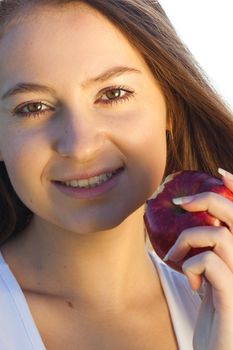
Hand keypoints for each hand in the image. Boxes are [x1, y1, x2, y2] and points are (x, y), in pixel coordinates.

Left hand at [164, 169, 232, 349]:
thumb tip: (194, 224)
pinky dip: (190, 265)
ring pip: (218, 235)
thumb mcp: (210, 277)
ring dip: (187, 241)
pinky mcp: (232, 295)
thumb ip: (209, 252)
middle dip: (204, 199)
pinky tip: (190, 282)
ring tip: (176, 256)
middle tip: (179, 203)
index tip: (221, 172)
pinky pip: (210, 262)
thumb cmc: (214, 313)